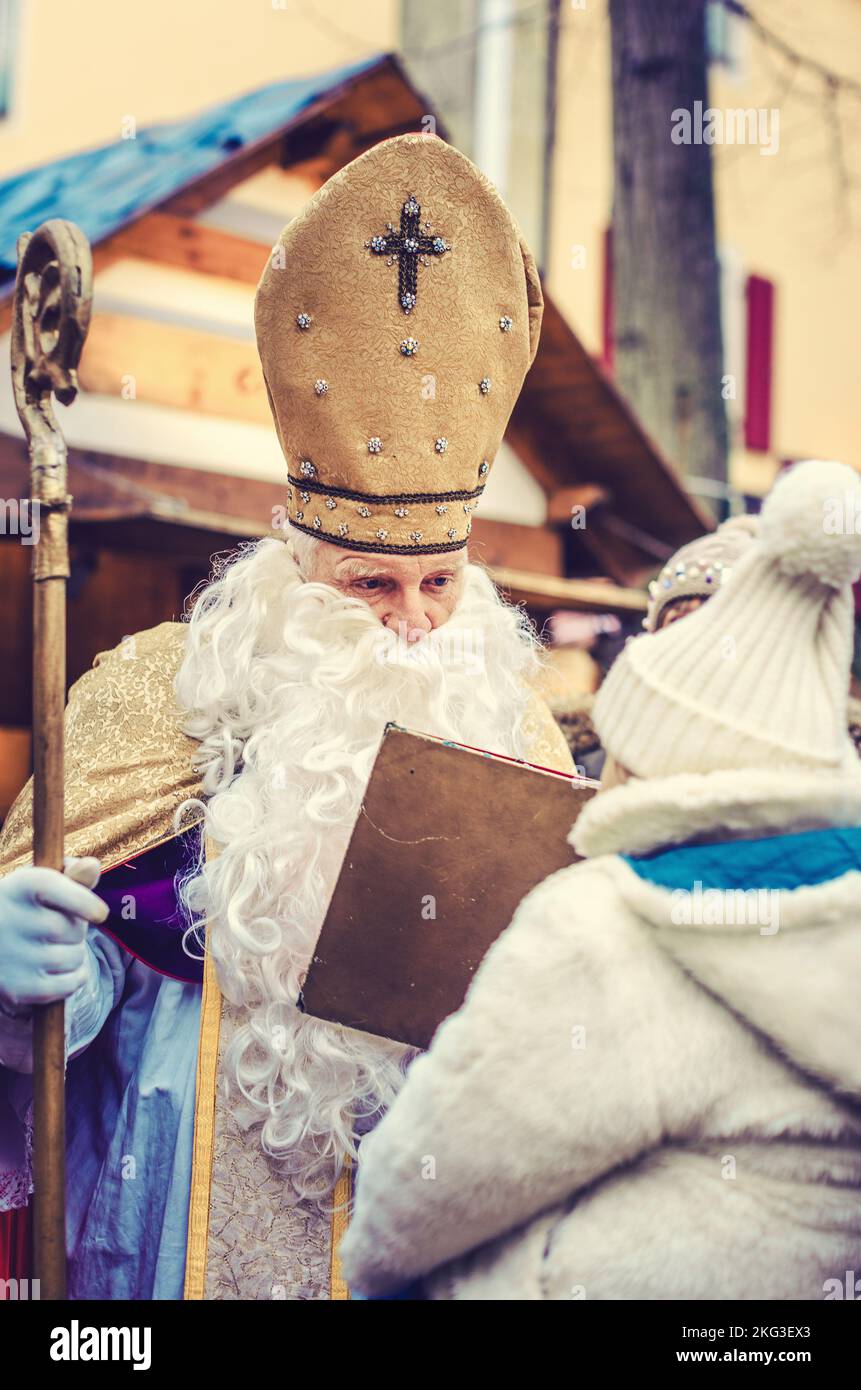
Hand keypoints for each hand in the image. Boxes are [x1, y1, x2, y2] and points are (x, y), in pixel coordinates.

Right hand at [0, 857, 106, 1012]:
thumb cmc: (25, 909)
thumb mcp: (42, 885)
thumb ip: (73, 876)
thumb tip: (92, 865)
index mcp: (19, 887)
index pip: (58, 889)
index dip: (85, 903)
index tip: (99, 914)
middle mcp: (10, 920)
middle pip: (74, 928)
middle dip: (77, 930)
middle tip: (59, 930)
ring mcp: (13, 956)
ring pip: (75, 957)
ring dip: (75, 954)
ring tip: (53, 948)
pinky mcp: (18, 988)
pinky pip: (69, 984)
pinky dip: (75, 978)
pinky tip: (61, 970)